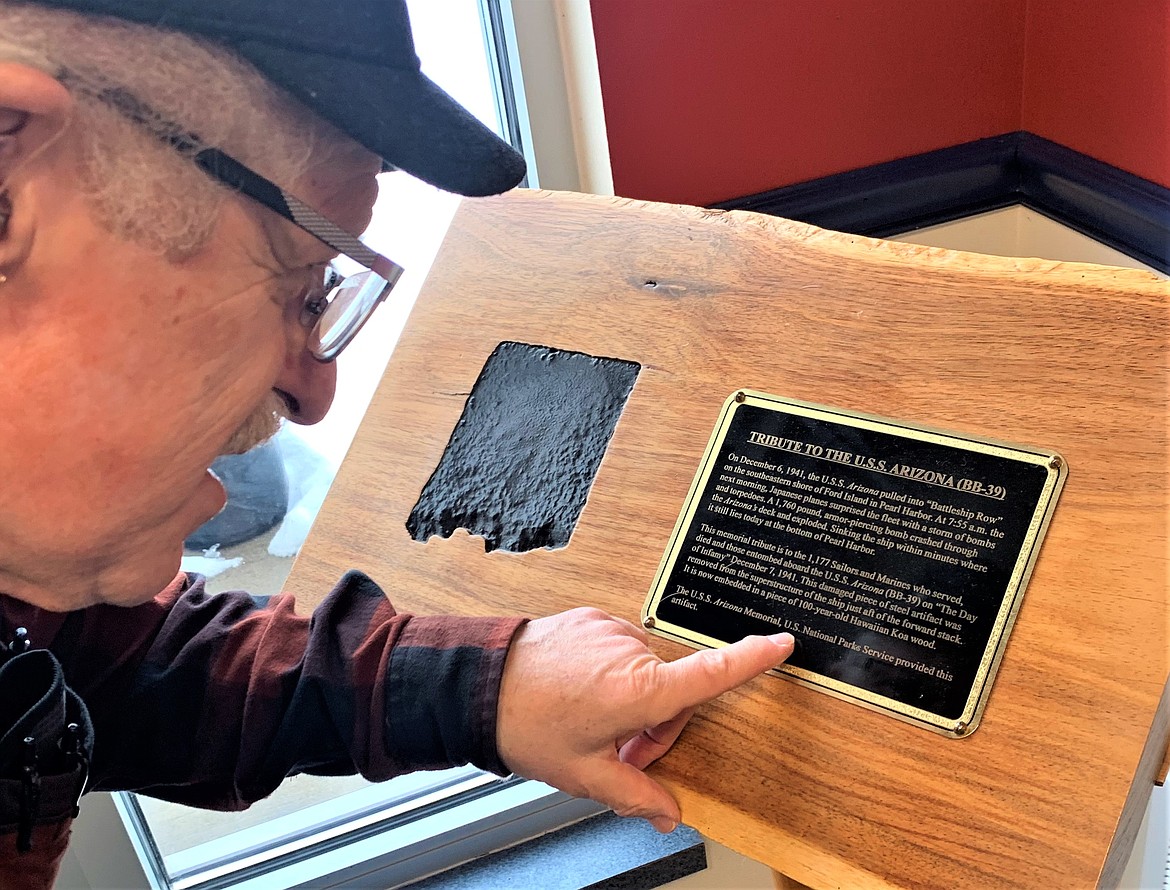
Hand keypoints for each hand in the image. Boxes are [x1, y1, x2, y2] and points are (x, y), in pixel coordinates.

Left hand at [495, 607, 793, 832]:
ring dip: (633, 698)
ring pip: (645, 670)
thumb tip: (667, 815)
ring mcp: (609, 630)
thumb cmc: (526, 726)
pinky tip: (582, 692)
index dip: (750, 659)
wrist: (476, 684)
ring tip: (592, 722)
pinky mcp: (592, 617)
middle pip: (673, 690)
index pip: (710, 674)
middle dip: (657, 725)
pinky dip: (612, 671)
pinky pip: (620, 647)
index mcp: (638, 690)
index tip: (780, 643)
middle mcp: (630, 652)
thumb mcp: (585, 774)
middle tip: (619, 752)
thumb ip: (635, 795)